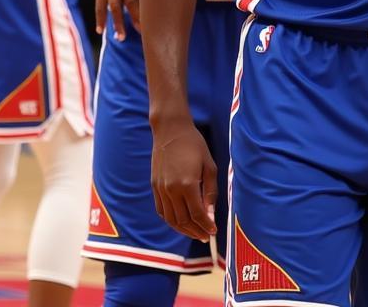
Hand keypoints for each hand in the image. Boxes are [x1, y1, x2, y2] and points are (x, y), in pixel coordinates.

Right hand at [151, 120, 217, 241]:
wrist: (170, 130)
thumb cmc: (194, 144)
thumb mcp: (209, 165)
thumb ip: (210, 191)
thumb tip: (210, 215)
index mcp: (187, 184)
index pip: (197, 214)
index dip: (206, 226)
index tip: (213, 232)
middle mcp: (171, 190)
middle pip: (183, 220)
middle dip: (196, 231)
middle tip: (205, 236)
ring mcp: (161, 190)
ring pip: (171, 219)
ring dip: (183, 230)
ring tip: (194, 233)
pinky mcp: (154, 187)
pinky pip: (162, 211)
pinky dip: (171, 221)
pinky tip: (180, 223)